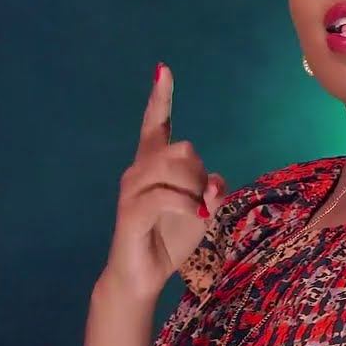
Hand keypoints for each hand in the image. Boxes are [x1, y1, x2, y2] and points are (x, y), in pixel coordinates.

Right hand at [102, 63, 225, 300]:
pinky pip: (166, 196)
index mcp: (154, 165)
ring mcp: (132, 189)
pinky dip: (189, 206)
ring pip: (175, 169)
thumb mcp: (202, 211)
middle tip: (202, 203)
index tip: (163, 70)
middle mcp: (139, 170)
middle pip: (182, 149)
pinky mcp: (131, 211)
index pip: (155, 124)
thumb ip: (211, 190)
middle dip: (201, 175)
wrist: (143, 275)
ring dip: (196, 192)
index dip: (160, 97)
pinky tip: (197, 218)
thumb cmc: (170, 237)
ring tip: (198, 214)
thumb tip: (214, 182)